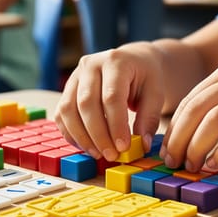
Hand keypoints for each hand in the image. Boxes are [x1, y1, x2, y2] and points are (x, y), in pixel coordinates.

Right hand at [55, 42, 165, 161]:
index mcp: (116, 61)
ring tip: (98, 154)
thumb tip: (142, 145)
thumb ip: (149, 119)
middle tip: (111, 155)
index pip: (111, 96)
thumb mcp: (156, 93)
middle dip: (98, 134)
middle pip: (86, 103)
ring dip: (81, 136)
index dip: (116, 125)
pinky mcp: (67, 89)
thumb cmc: (145, 77)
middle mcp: (91, 65)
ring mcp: (75, 76)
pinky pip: (61, 113)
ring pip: (68, 109)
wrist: (133, 60)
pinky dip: (70, 133)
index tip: (123, 147)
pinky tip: (85, 146)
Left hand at [161, 62, 217, 170]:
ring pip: (216, 120)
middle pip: (198, 110)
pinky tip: (216, 164)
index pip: (190, 101)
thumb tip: (189, 141)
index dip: (174, 128)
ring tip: (192, 166)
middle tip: (172, 162)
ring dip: (198, 146)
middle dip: (179, 139)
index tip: (165, 151)